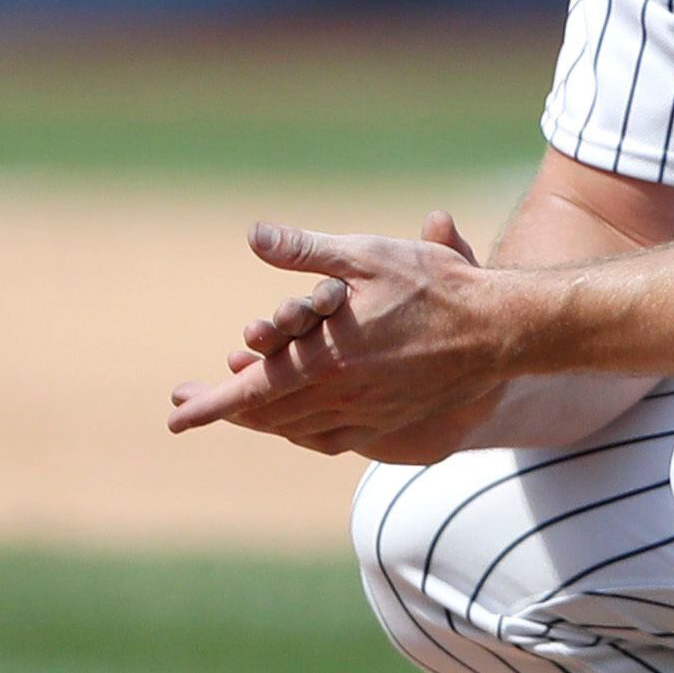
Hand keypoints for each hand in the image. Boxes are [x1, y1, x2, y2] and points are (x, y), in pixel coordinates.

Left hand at [168, 212, 513, 456]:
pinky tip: (295, 423)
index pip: (250, 391)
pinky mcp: (390, 421)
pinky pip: (331, 437)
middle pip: (267, 414)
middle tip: (190, 401)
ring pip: (296, 427)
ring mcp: (366, 413)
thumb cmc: (434, 284)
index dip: (209, 404)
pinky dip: (300, 430)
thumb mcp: (365, 255)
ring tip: (235, 406)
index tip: (175, 416)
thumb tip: (254, 235)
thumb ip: (305, 250)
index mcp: (325, 360)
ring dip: (261, 419)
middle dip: (225, 408)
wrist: (499, 329)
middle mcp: (340, 396)